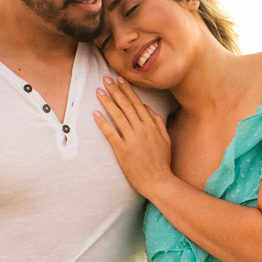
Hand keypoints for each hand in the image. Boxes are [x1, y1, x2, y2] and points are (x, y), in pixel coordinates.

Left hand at [94, 76, 173, 198]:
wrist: (159, 182)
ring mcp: (132, 140)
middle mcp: (141, 130)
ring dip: (107, 102)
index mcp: (151, 125)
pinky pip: (111, 133)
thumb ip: (157, 121)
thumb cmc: (162, 162)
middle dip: (115, 91)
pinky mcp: (123, 151)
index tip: (120, 79)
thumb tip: (146, 107)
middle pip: (126, 106)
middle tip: (105, 79)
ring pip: (118, 116)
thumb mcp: (166, 138)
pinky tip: (95, 113)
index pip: (137, 103)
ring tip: (99, 91)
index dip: (127, 90)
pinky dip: (103, 122)